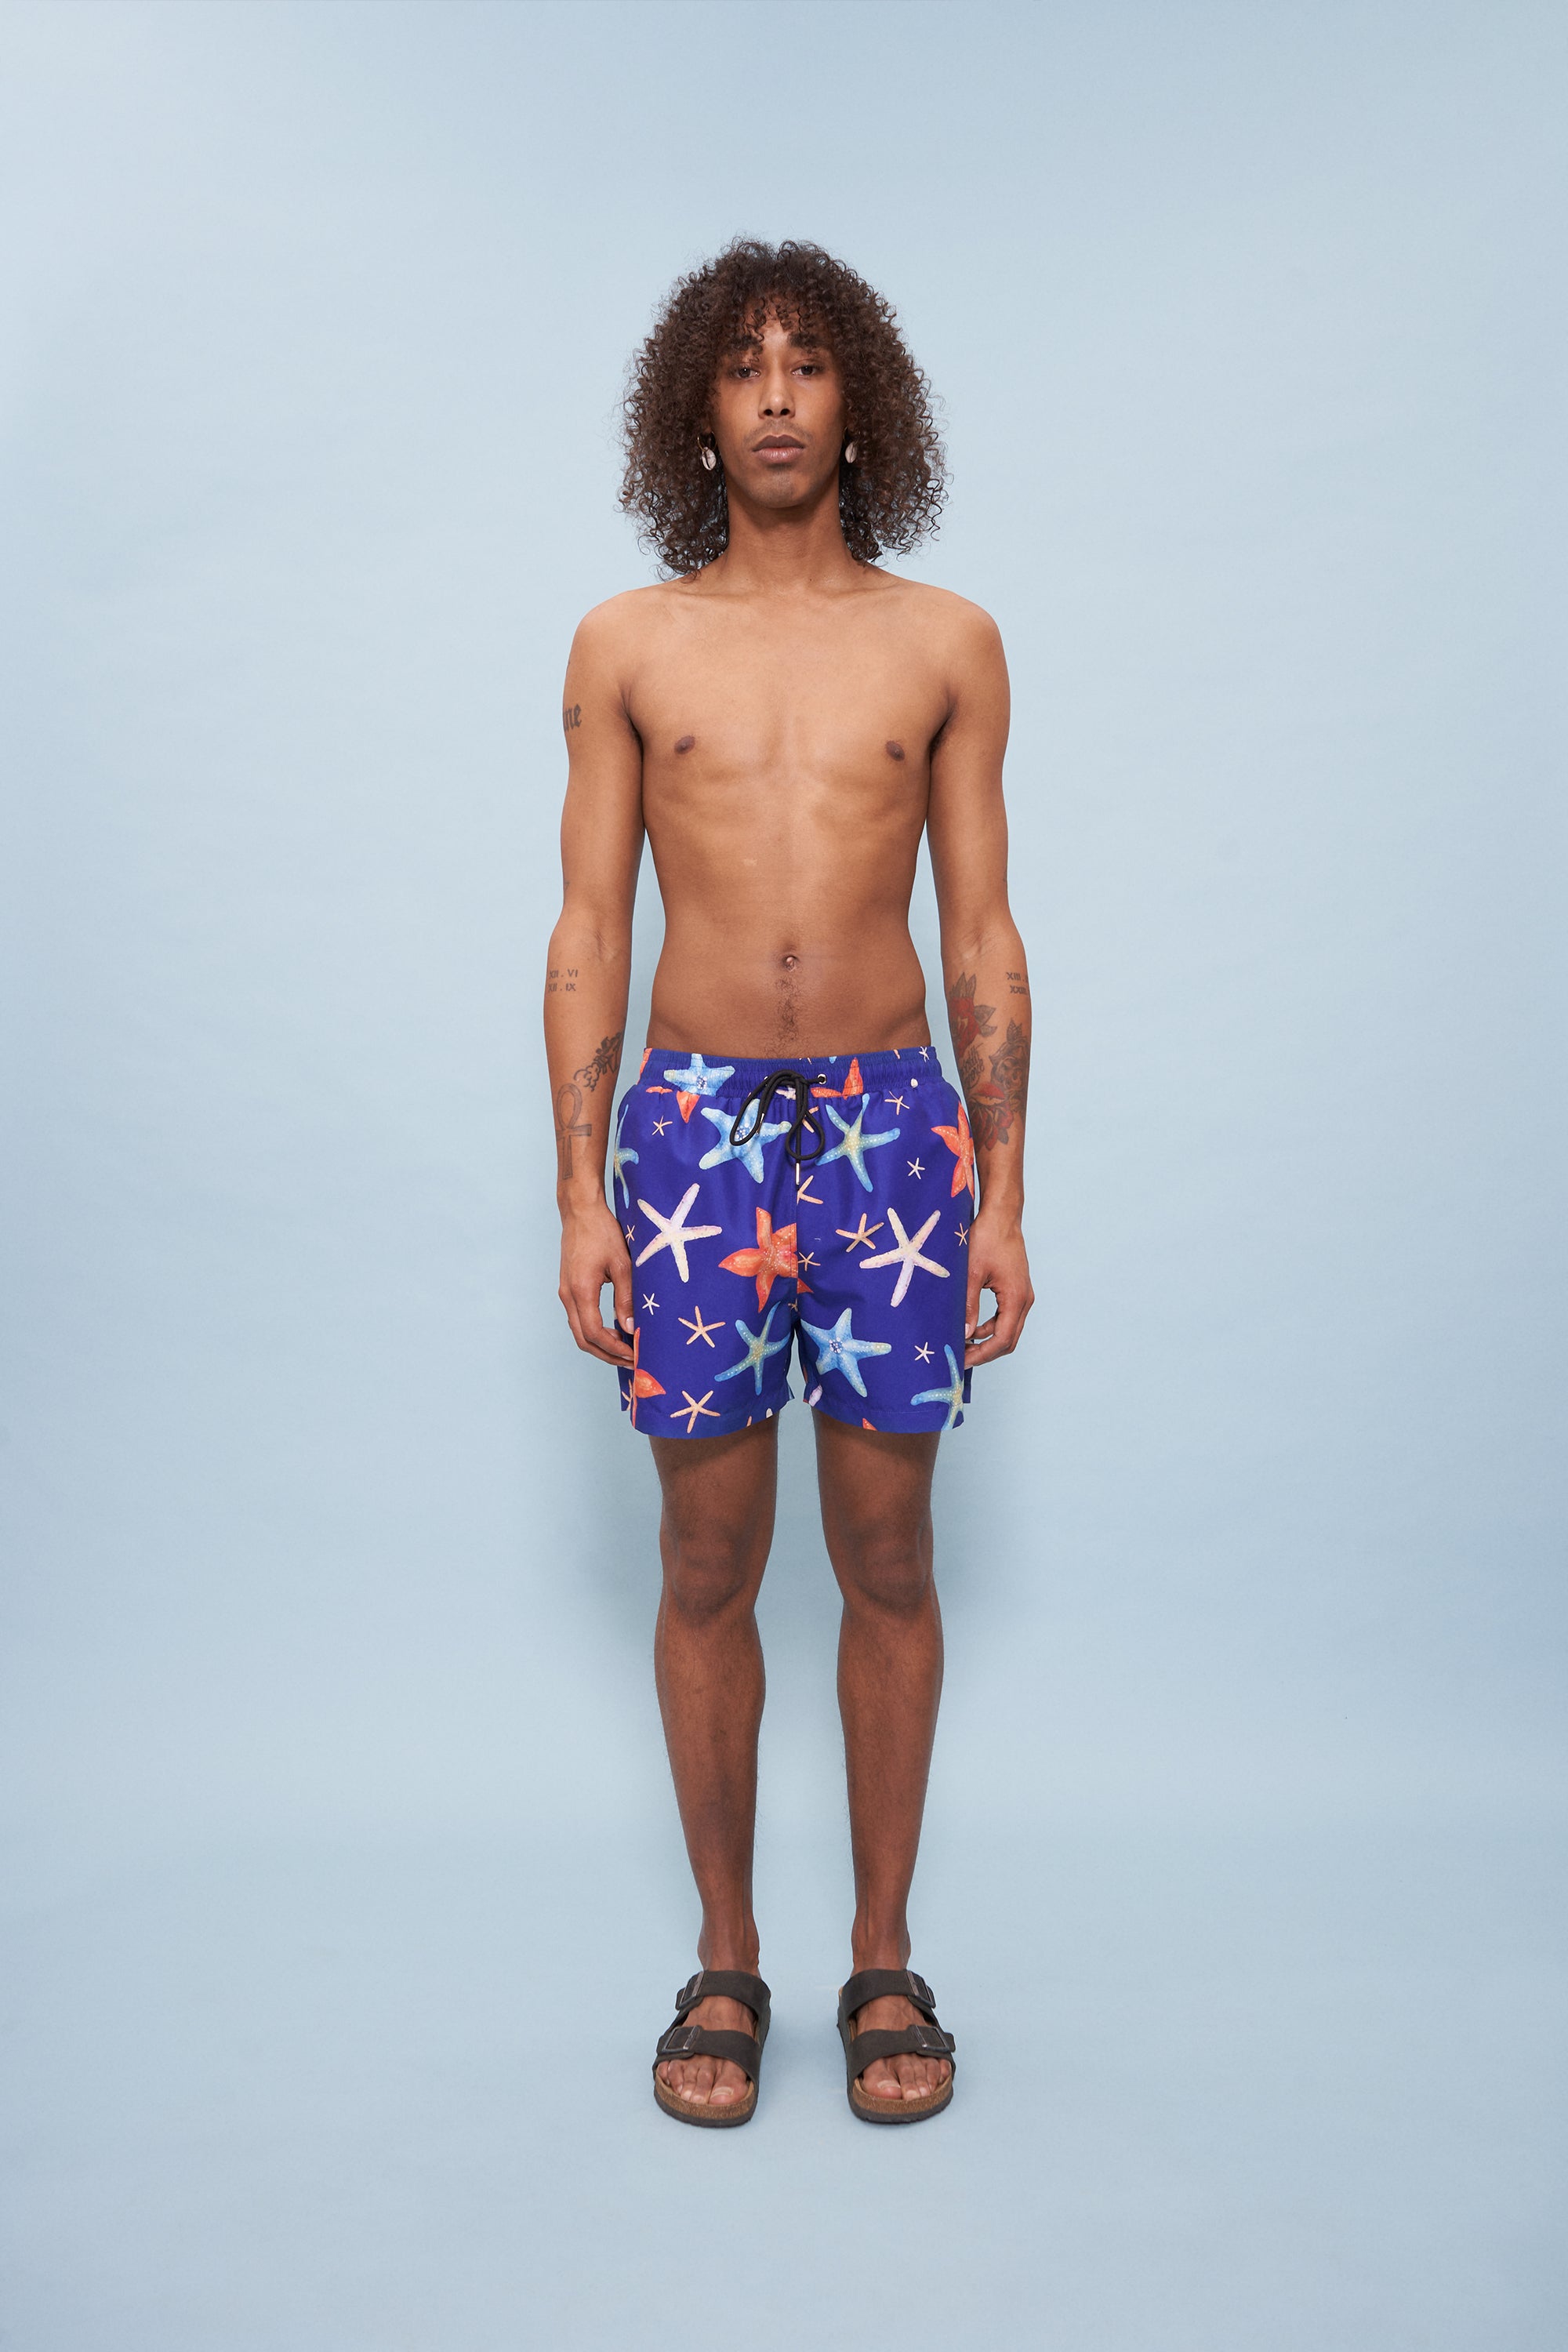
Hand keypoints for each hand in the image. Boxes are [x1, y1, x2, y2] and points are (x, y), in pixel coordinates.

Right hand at [558, 1196, 634, 1365]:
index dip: (615, 1350)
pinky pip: (579, 1318)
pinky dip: (594, 1331)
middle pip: (583, 1339)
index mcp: (581, 1291)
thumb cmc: (602, 1232)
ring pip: (579, 1331)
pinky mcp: (568, 1287)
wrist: (580, 1211)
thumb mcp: (622, 1265)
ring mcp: (565, 1292)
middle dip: (607, 1355)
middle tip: (631, 1360)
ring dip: (600, 1344)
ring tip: (624, 1349)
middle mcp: (568, 1296)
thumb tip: (630, 1329)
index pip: (595, 1334)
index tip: (634, 1355)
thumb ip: (625, 1299)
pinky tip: (613, 1330)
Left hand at [964, 1204, 1032, 1367]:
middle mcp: (1024, 1299)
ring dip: (988, 1341)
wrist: (1001, 1217)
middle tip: (961, 1357)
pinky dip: (991, 1327)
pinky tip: (972, 1327)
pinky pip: (1007, 1317)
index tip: (963, 1360)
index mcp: (1015, 1298)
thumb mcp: (972, 1273)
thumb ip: (969, 1305)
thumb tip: (966, 1334)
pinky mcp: (1017, 1290)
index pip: (1002, 1339)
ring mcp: (1022, 1295)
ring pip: (1009, 1330)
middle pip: (1009, 1340)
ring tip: (964, 1344)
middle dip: (986, 1352)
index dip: (982, 1354)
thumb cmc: (987, 1239)